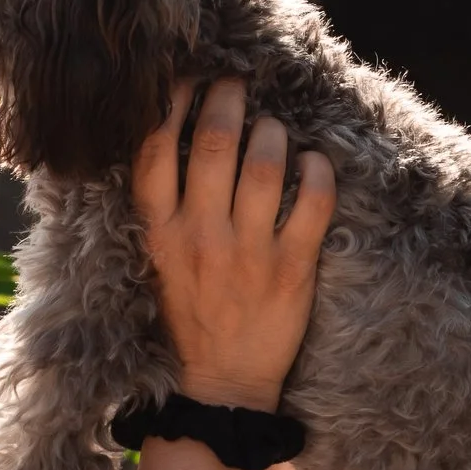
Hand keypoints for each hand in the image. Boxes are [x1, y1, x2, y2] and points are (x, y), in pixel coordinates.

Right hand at [133, 78, 335, 410]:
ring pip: (265, 161)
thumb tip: (168, 137)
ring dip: (273, 131)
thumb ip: (158, 208)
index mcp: (157, 232)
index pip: (155, 147)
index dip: (171, 101)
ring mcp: (248, 252)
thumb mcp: (153, 263)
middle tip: (238, 83)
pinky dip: (317, 170)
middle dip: (229, 97)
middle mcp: (199, 236)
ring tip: (273, 128)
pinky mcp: (292, 269)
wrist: (218, 388)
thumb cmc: (185, 317)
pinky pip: (313, 201)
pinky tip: (314, 162)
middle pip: (216, 139)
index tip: (186, 81)